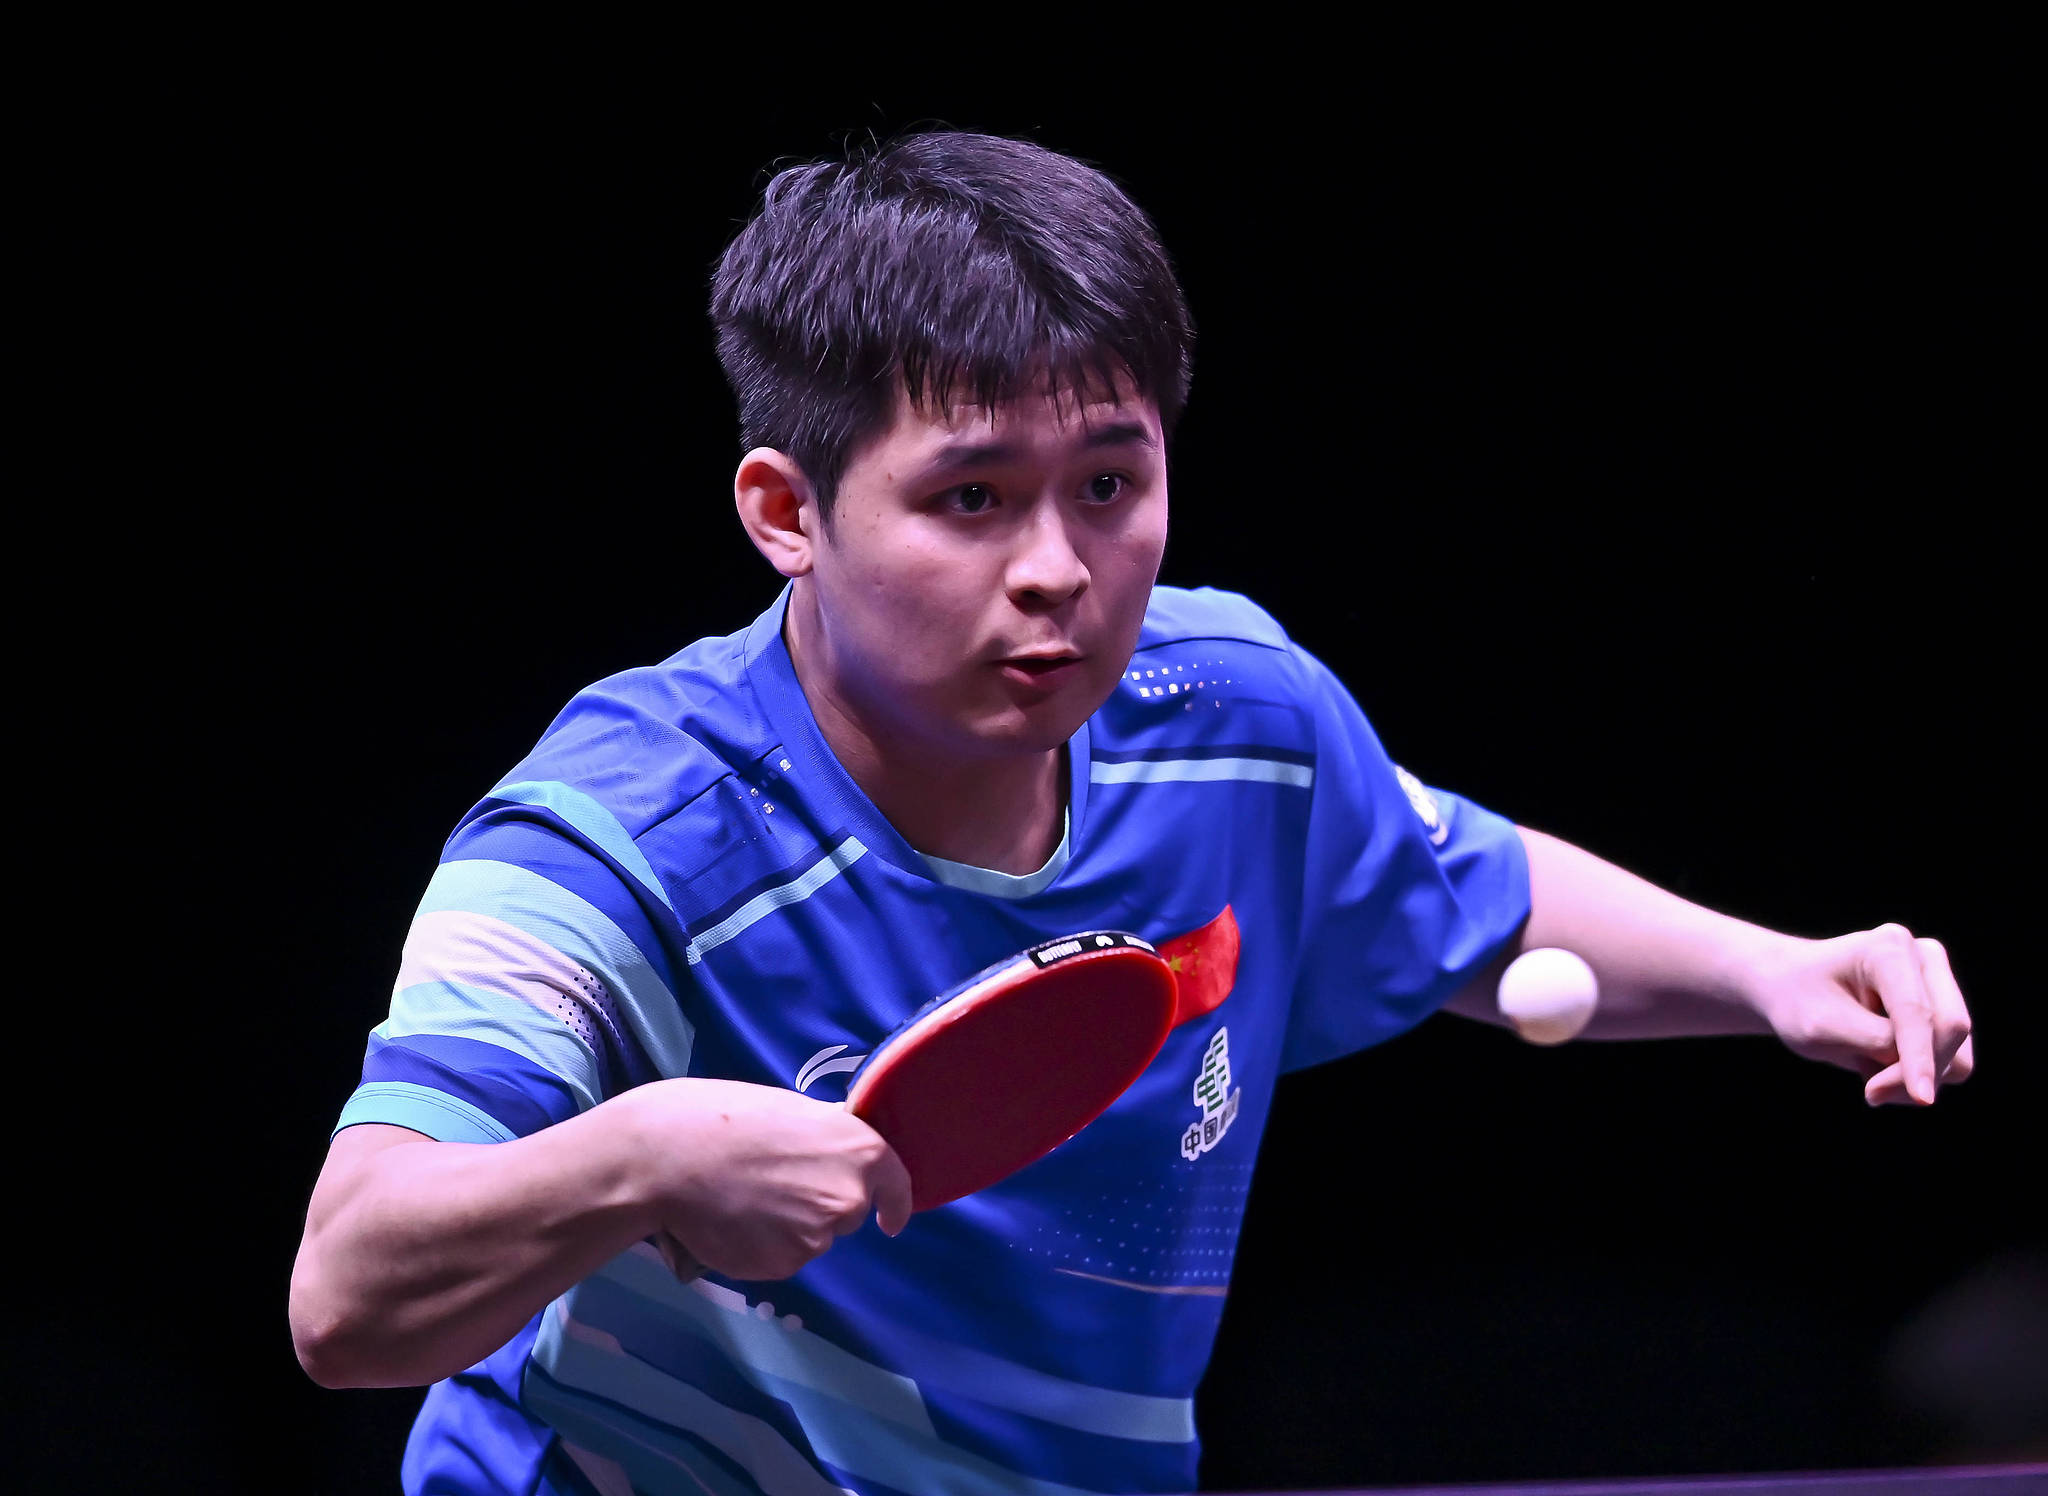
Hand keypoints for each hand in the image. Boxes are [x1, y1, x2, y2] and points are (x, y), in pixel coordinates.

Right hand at [625, 1079, 912, 1280]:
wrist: (672, 1157)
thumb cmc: (727, 1119)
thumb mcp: (794, 1112)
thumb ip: (829, 1140)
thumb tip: (844, 1153)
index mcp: (860, 1151)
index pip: (897, 1186)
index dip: (895, 1205)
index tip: (889, 1221)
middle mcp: (849, 1197)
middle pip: (849, 1213)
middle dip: (822, 1205)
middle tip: (776, 1183)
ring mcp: (818, 1236)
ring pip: (813, 1238)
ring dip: (790, 1227)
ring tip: (747, 1198)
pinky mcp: (783, 1264)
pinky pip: (782, 1257)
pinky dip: (765, 1246)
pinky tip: (736, 1221)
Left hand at [1749, 924, 1973, 1104]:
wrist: (1792, 990)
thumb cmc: (1800, 1002)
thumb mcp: (1822, 1026)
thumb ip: (1878, 1045)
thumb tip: (1931, 1074)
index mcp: (1889, 948)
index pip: (1917, 1012)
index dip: (1921, 1058)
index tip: (1922, 1099)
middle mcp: (1925, 958)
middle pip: (1951, 1029)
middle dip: (1913, 1072)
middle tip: (1869, 1093)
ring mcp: (1940, 985)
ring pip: (1956, 1054)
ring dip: (1912, 1079)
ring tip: (1863, 1064)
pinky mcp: (1946, 1015)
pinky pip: (1952, 1064)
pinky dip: (1916, 1077)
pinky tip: (1876, 1063)